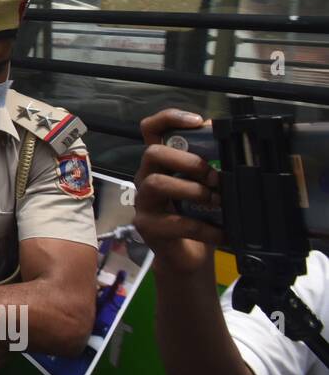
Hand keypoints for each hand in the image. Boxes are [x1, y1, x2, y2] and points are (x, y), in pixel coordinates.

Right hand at [132, 111, 223, 278]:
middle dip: (188, 160)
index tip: (198, 121)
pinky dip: (205, 228)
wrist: (186, 256)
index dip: (170, 118)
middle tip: (214, 176)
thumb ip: (211, 166)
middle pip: (153, 152)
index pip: (152, 129)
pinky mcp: (147, 226)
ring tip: (216, 202)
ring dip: (193, 190)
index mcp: (161, 163)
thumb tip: (232, 144)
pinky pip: (175, 222)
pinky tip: (222, 233)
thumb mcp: (206, 187)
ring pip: (157, 183)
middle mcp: (146, 177)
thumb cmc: (197, 216)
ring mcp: (143, 202)